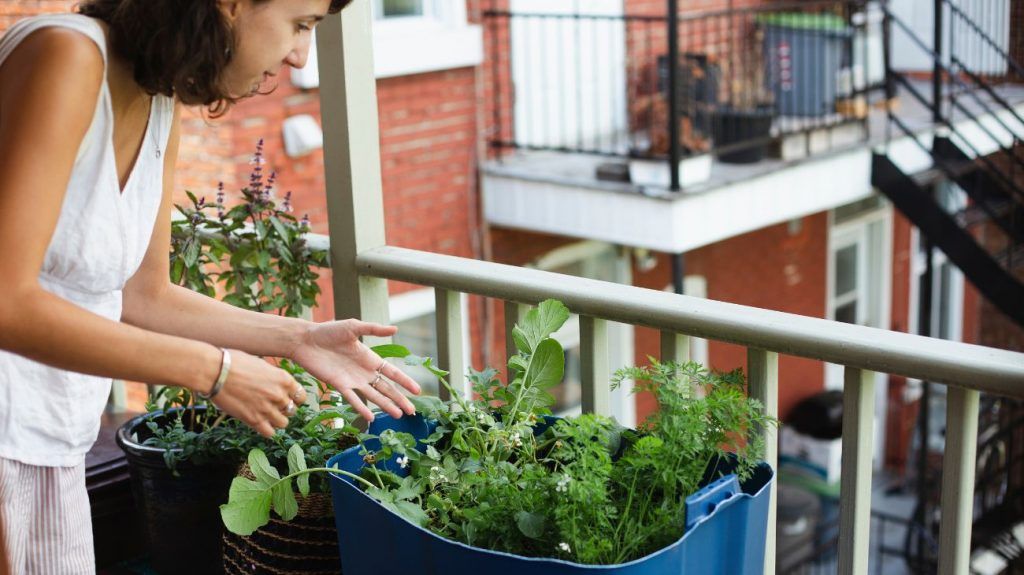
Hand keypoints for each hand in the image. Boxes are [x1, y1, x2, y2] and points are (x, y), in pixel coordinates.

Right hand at [209, 349, 307, 437]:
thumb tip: (275, 383)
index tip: (286, 398)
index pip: (301, 396)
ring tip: (265, 415)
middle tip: (271, 406)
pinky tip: (258, 423)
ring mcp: (267, 409)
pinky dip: (266, 430)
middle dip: (283, 409)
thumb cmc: (234, 363)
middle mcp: (279, 395)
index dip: (294, 398)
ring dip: (276, 420)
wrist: (215, 372)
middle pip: (292, 410)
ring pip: (283, 423)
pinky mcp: (254, 420)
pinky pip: (270, 433)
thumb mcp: (261, 364)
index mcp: (284, 379)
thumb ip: (273, 377)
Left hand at [291, 319, 421, 421]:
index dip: (405, 382)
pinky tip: (371, 417)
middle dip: (399, 399)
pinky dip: (362, 407)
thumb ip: (374, 329)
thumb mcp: (354, 327)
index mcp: (370, 358)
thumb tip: (395, 328)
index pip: (392, 372)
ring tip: (398, 416)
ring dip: (386, 406)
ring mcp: (352, 380)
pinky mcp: (339, 386)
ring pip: (373, 396)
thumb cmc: (329, 331)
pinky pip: (353, 399)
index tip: (417, 391)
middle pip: (386, 388)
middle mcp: (364, 372)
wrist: (306, 340)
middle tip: (412, 412)